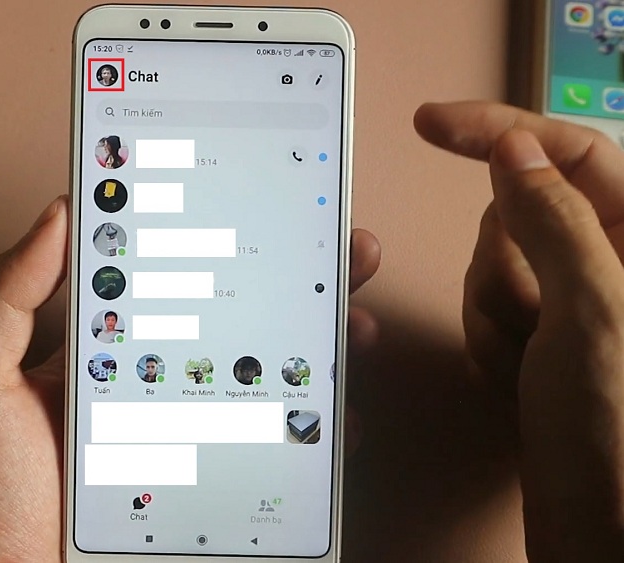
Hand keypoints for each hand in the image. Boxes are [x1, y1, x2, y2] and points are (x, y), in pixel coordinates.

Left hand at [0, 196, 380, 561]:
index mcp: (105, 353)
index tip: (255, 207)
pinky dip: (317, 426)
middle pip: (237, 321)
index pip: (173, 280)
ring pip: (268, 377)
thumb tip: (58, 214)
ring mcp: (192, 435)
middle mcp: (156, 386)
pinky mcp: (215, 483)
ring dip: (318, 345)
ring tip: (352, 320)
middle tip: (334, 250)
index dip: (218, 241)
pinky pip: (277, 448)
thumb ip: (5, 298)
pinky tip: (341, 411)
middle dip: (293, 283)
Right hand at [415, 101, 623, 561]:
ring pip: (495, 268)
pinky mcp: (541, 344)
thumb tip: (515, 148)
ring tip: (527, 368)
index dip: (500, 129)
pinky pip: (488, 314)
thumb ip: (554, 220)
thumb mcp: (591, 313)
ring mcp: (572, 308)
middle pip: (518, 218)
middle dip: (501, 266)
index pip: (572, 153)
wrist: (601, 541)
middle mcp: (610, 267)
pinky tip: (518, 386)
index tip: (432, 123)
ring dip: (494, 317)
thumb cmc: (617, 432)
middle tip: (527, 320)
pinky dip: (489, 346)